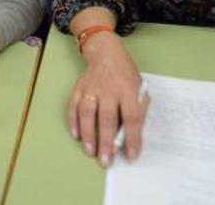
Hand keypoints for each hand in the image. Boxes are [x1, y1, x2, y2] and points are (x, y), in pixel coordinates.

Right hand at [68, 31, 147, 167]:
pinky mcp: (79, 87)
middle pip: (107, 118)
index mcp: (129, 89)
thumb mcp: (140, 89)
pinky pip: (73, 105)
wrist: (107, 53)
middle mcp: (109, 89)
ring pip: (88, 113)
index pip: (132, 117)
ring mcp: (91, 87)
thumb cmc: (126, 75)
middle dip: (106, 142)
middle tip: (105, 161)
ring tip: (90, 151)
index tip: (131, 156)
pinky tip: (76, 134)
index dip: (132, 138)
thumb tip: (130, 136)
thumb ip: (137, 110)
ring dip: (88, 134)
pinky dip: (73, 121)